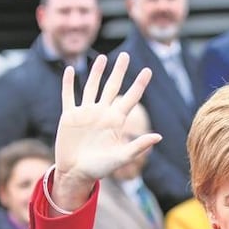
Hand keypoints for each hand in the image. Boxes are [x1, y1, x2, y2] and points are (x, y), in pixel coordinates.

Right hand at [50, 54, 162, 211]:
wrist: (76, 174)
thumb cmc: (100, 169)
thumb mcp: (121, 157)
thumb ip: (138, 146)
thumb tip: (159, 137)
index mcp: (116, 121)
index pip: (131, 98)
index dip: (139, 84)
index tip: (148, 70)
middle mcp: (102, 113)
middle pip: (112, 87)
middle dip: (119, 71)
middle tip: (125, 55)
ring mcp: (85, 113)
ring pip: (92, 87)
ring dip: (96, 72)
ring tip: (102, 58)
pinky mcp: (69, 117)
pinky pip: (69, 96)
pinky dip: (69, 83)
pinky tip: (71, 70)